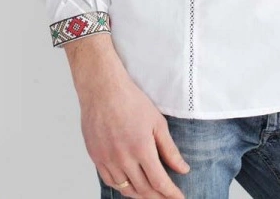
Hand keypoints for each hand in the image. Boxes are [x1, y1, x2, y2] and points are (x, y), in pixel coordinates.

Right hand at [73, 46, 188, 197]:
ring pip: (126, 189)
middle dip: (159, 197)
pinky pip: (111, 181)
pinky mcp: (96, 158)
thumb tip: (183, 169)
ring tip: (152, 195)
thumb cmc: (131, 101)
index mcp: (141, 149)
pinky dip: (123, 188)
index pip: (159, 182)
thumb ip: (170, 149)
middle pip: (143, 190)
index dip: (171, 194)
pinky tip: (131, 186)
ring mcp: (107, 160)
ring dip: (141, 195)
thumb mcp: (157, 122)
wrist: (103, 90)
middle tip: (168, 198)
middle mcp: (123, 159)